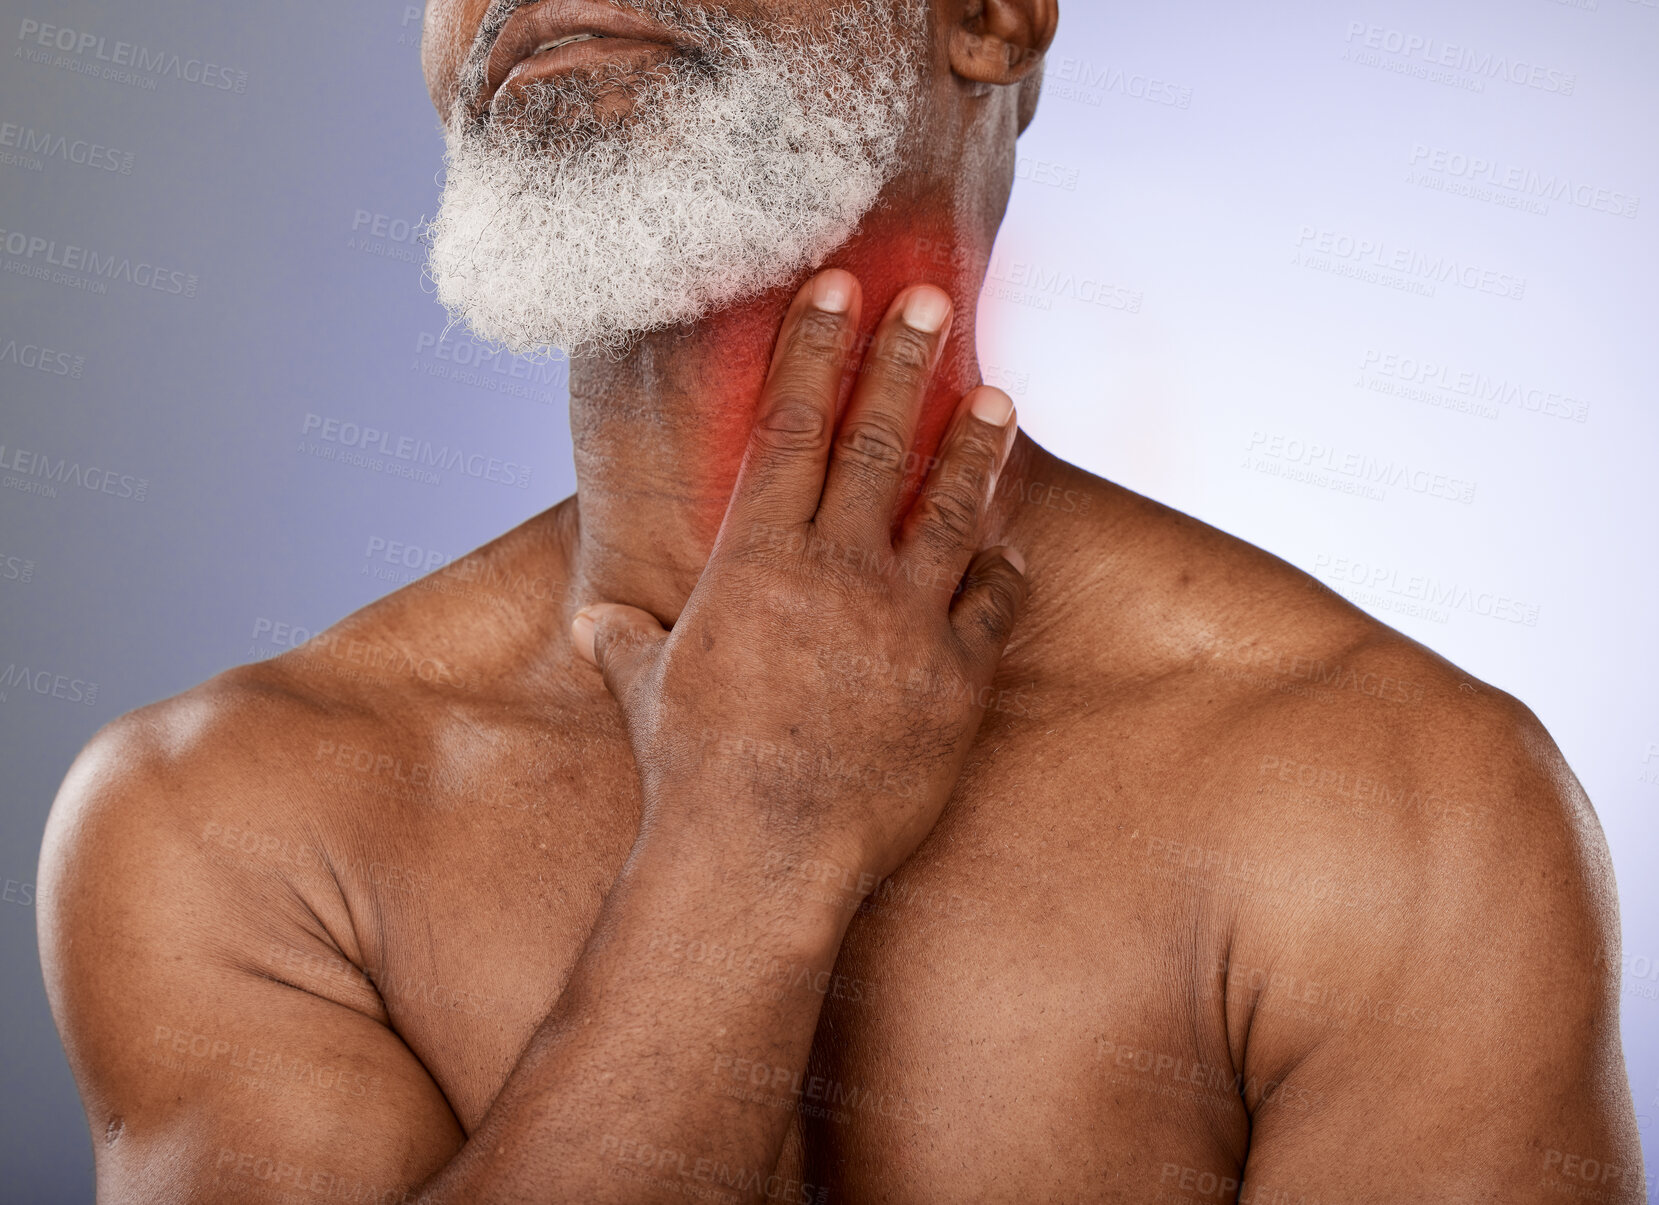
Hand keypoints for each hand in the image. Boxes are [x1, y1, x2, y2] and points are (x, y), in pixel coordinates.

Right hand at [572, 269, 1025, 886]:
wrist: (765, 855)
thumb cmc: (693, 771)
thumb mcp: (648, 693)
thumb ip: (626, 642)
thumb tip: (592, 621)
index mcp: (758, 559)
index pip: (789, 427)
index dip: (815, 349)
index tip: (838, 288)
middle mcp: (837, 572)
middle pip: (878, 444)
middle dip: (905, 362)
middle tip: (935, 299)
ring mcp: (906, 621)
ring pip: (952, 509)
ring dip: (977, 447)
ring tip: (999, 398)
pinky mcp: (958, 678)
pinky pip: (993, 604)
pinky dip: (1004, 570)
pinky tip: (1014, 547)